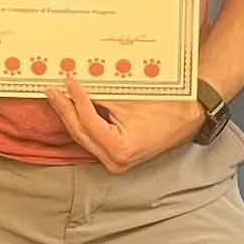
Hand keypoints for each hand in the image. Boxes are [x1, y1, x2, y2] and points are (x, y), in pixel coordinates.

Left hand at [45, 72, 203, 170]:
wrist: (190, 116)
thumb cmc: (167, 107)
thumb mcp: (128, 99)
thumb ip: (99, 96)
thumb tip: (73, 86)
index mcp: (119, 151)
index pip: (87, 122)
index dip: (76, 99)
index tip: (68, 80)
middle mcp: (115, 162)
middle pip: (80, 132)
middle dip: (65, 109)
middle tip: (53, 89)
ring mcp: (115, 162)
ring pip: (84, 137)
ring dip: (71, 115)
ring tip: (59, 95)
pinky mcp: (116, 157)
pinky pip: (93, 138)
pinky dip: (83, 122)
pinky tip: (74, 107)